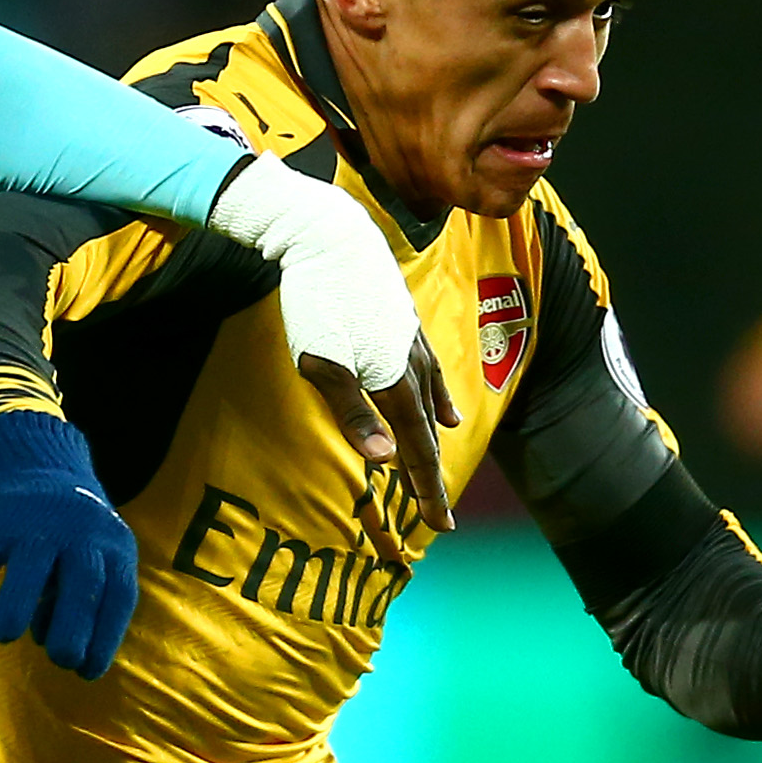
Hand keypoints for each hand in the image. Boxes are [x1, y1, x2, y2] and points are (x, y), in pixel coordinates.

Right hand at [0, 411, 137, 678]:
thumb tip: (52, 644)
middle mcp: (80, 532)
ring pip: (30, 567)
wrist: (31, 456)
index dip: (105, 638)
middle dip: (73, 626)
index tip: (87, 672)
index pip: (118, 596)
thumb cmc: (66, 530)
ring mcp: (37, 524)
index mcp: (112, 545)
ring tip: (2, 637)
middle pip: (84, 581)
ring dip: (16, 606)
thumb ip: (77, 598)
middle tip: (59, 660)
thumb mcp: (89, 555)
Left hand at [210, 159, 453, 537]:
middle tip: (440, 521)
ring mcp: (412, 341)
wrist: (330, 234)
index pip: (416, 449)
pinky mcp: (405, 322)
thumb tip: (383, 459)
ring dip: (432, 443)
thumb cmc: (315, 299)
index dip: (427, 490)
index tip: (439, 528)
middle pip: (427, 434)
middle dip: (431, 480)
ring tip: (435, 475)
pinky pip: (432, 374)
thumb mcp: (321, 362)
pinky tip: (447, 414)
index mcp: (392, 380)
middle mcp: (412, 364)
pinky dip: (439, 401)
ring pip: (430, 404)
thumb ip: (352, 412)